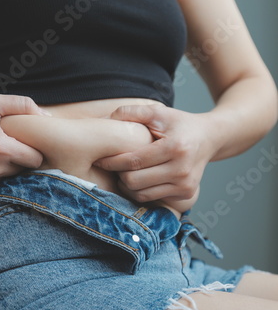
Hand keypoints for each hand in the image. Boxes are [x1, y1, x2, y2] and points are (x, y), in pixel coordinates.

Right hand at [0, 93, 47, 193]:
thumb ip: (22, 105)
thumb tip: (47, 116)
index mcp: (0, 148)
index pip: (35, 159)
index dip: (33, 150)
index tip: (25, 143)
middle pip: (22, 170)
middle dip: (18, 159)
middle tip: (6, 145)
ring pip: (7, 179)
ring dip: (3, 168)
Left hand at [93, 104, 214, 206]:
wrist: (209, 138)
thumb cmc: (180, 124)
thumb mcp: (158, 111)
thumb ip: (132, 112)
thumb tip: (108, 119)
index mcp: (175, 147)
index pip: (134, 161)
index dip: (112, 162)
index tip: (100, 159)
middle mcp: (182, 169)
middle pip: (135, 181)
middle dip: (118, 174)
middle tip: (112, 165)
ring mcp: (185, 185)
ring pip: (140, 194)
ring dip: (126, 184)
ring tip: (123, 171)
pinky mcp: (186, 195)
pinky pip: (151, 198)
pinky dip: (138, 191)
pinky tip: (136, 178)